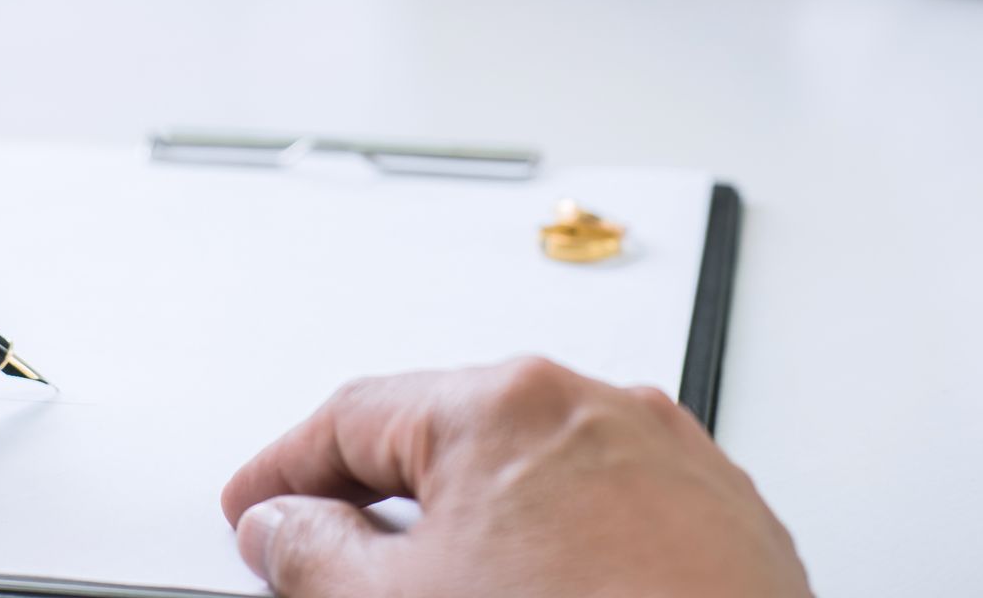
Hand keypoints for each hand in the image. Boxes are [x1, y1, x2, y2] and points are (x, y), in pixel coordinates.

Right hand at [222, 360, 811, 597]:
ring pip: (540, 475)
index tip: (256, 507)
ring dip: (480, 526)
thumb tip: (281, 525)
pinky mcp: (726, 518)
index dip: (287, 470)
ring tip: (451, 589)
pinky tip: (544, 597)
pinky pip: (615, 510)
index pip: (356, 418)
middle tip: (329, 557)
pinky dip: (565, 547)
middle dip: (384, 499)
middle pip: (451, 439)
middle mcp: (597, 407)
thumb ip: (312, 555)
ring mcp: (672, 460)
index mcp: (505, 404)